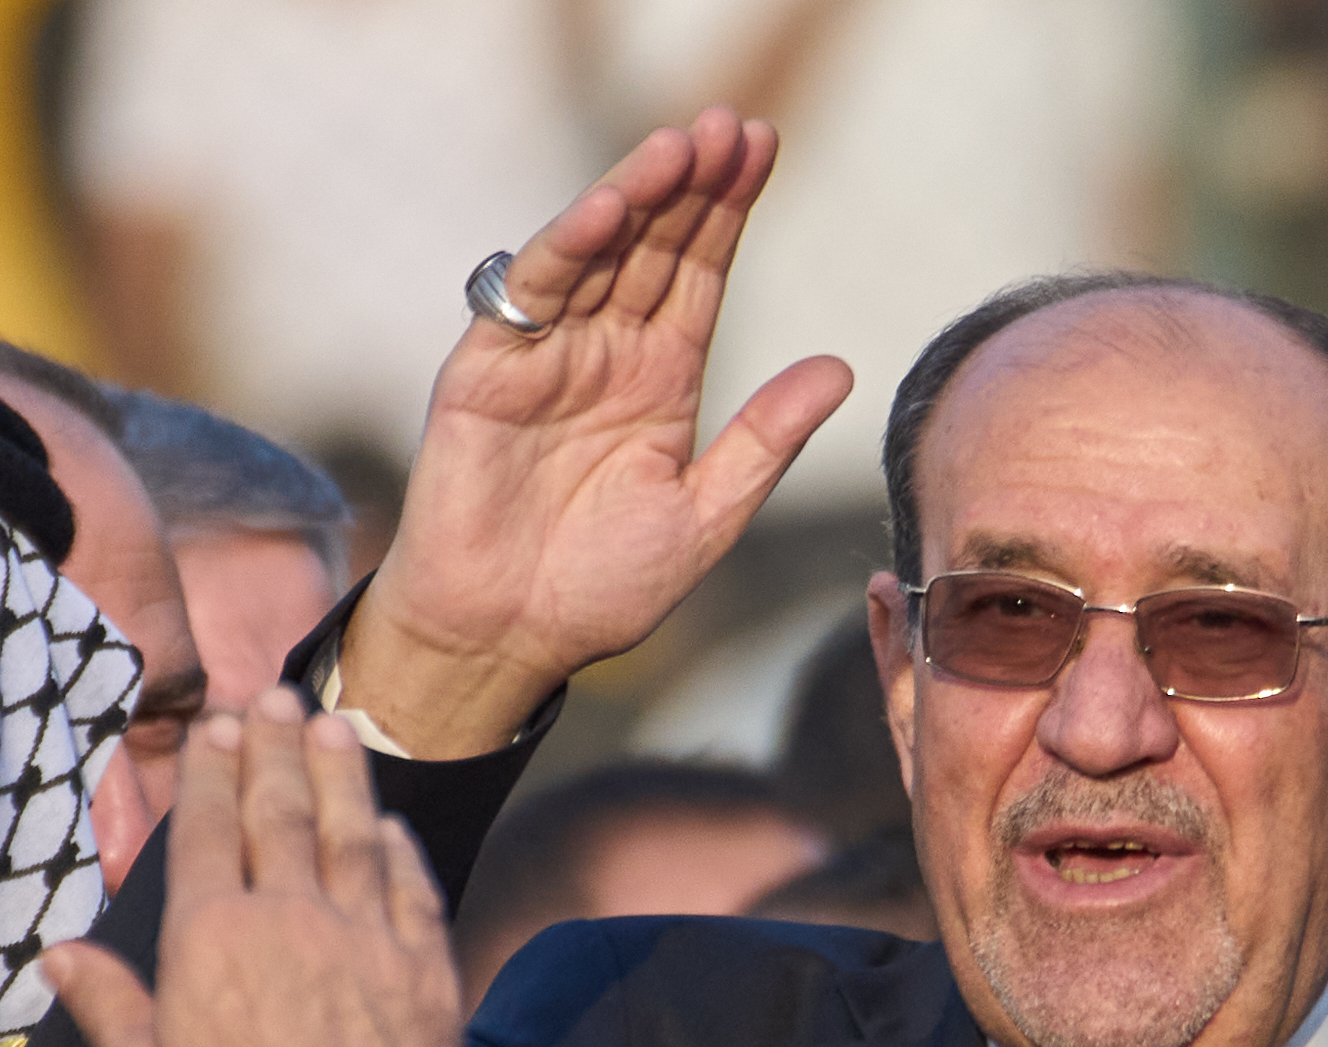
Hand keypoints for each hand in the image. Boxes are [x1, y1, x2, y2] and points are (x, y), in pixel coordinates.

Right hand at [45, 687, 464, 1046]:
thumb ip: (106, 1006)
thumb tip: (58, 954)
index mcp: (212, 938)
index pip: (212, 831)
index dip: (218, 771)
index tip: (224, 727)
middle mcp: (290, 919)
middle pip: (282, 812)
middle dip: (277, 747)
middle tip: (280, 696)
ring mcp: (366, 939)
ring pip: (352, 836)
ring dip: (341, 775)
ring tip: (335, 728)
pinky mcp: (425, 970)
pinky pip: (414, 891)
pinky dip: (401, 850)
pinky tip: (391, 826)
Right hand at [345, 107, 854, 756]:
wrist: (507, 642)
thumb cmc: (597, 590)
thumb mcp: (706, 515)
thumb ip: (765, 440)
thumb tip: (841, 367)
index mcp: (660, 379)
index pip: (701, 272)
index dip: (730, 210)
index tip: (768, 148)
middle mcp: (604, 353)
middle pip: (653, 246)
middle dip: (693, 185)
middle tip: (735, 124)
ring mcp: (543, 356)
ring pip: (595, 254)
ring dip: (635, 196)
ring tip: (682, 146)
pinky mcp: (486, 372)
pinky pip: (527, 297)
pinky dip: (565, 249)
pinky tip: (606, 208)